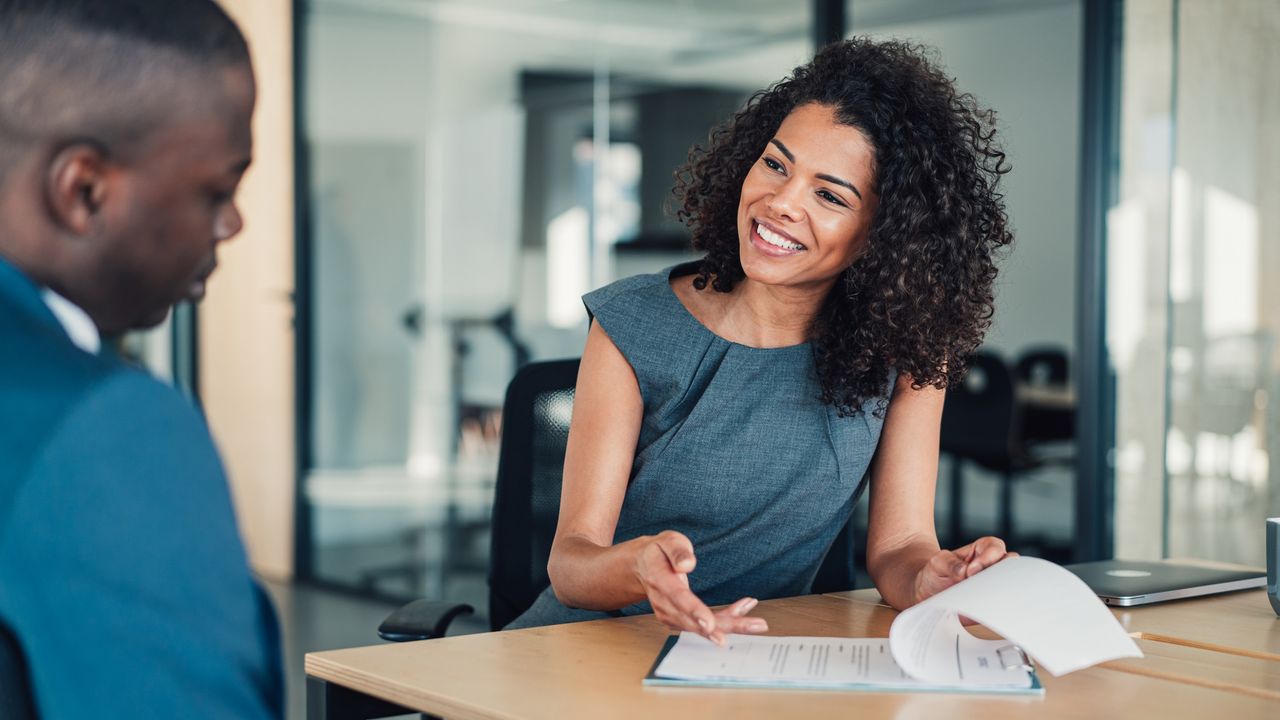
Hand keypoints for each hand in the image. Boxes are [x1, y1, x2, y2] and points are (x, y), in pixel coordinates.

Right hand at [634, 530, 768, 644]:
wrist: (642, 567)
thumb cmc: (658, 553)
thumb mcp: (666, 541)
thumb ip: (677, 550)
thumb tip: (687, 564)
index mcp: (660, 581)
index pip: (679, 598)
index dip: (695, 612)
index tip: (709, 624)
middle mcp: (664, 603)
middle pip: (696, 621)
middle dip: (726, 625)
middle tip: (755, 626)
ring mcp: (670, 615)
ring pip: (703, 627)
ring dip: (732, 624)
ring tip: (757, 622)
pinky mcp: (679, 620)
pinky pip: (704, 625)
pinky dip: (727, 619)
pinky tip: (744, 610)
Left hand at [911, 536, 1017, 605]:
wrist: (927, 593)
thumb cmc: (935, 573)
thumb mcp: (937, 563)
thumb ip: (949, 562)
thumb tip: (964, 570)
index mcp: (981, 551)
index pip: (995, 547)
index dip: (988, 557)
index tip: (972, 570)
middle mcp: (991, 567)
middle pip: (1011, 564)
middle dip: (1000, 573)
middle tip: (981, 583)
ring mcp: (993, 585)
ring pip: (1011, 585)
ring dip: (1001, 590)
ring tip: (982, 597)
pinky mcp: (991, 603)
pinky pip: (1002, 605)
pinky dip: (998, 607)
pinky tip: (984, 610)